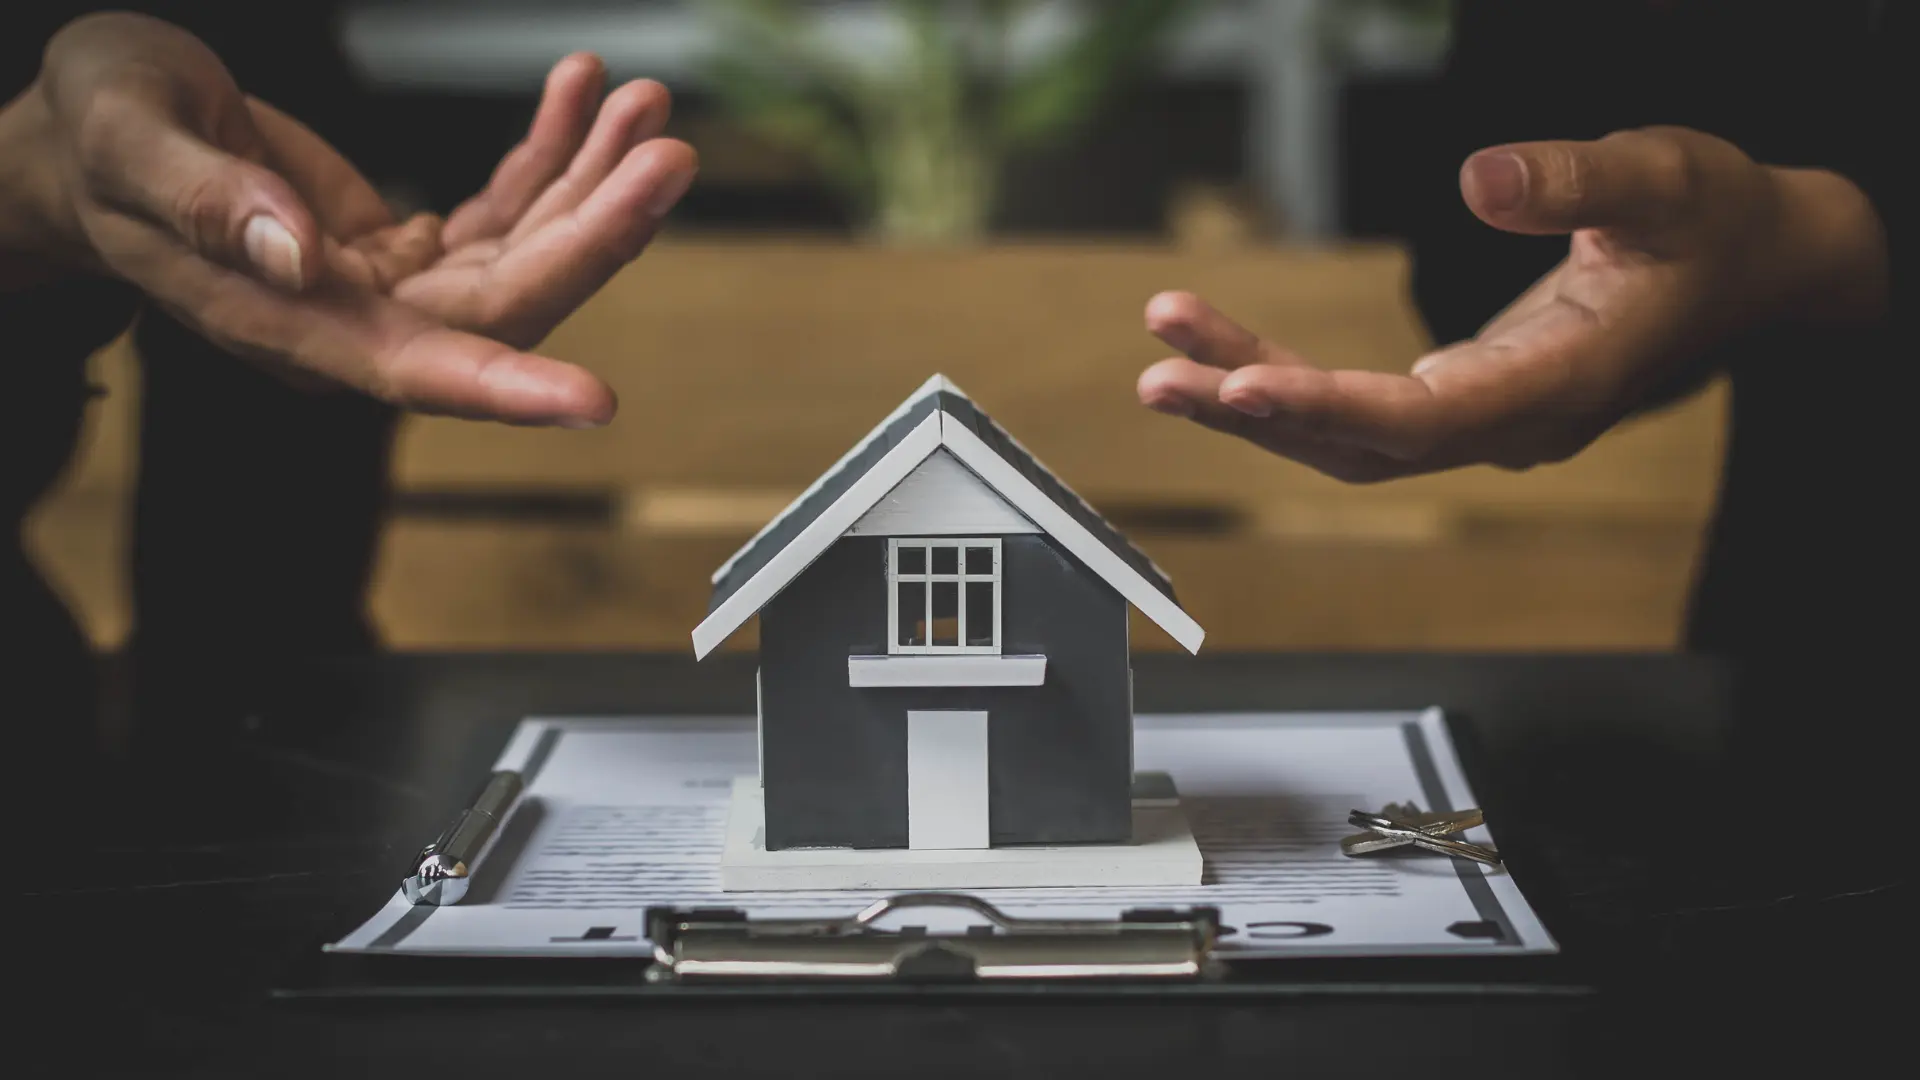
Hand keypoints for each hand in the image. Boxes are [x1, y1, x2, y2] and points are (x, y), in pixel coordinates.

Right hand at [8, 12, 696, 425]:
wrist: (89, 144)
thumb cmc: (93, 145)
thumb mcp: (126, 137)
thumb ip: (205, 199)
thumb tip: (295, 255)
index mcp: (289, 324)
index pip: (416, 370)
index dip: (506, 389)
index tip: (594, 400)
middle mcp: (355, 322)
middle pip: (508, 300)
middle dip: (596, 229)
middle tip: (664, 150)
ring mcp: (387, 290)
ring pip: (522, 255)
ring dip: (591, 183)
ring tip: (641, 104)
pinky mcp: (402, 250)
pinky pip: (500, 213)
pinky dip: (549, 158)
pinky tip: (579, 99)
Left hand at [1137, 126, 1886, 480]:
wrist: (1752, 267)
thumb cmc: (1716, 222)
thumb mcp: (1666, 177)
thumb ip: (1578, 178)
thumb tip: (1478, 177)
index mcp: (1561, 385)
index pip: (1423, 417)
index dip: (1327, 408)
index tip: (1243, 386)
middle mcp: (1512, 422)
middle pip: (1361, 444)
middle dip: (1256, 414)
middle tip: (1159, 376)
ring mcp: (1485, 418)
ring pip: (1349, 437)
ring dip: (1254, 403)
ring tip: (1163, 360)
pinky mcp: (1464, 397)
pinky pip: (1360, 408)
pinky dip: (1289, 383)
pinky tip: (1224, 355)